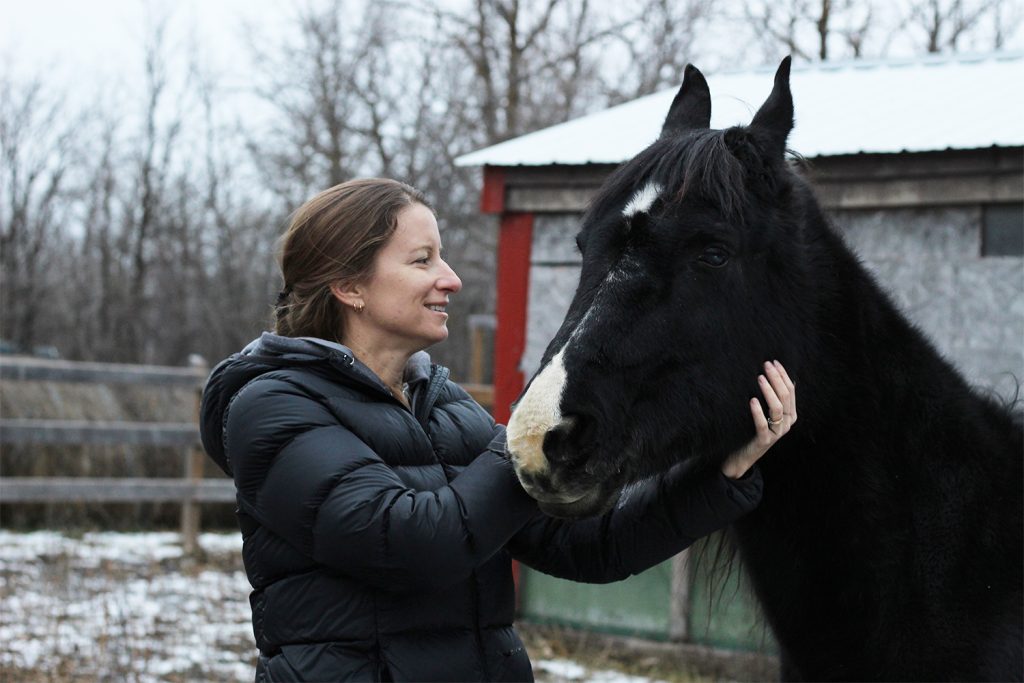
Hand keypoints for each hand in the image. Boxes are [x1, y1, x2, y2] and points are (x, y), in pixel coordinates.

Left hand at [721, 360, 796, 478]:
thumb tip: (780, 375)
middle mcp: (787, 423)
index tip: (773, 362)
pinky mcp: (765, 440)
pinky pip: (763, 425)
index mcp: (791, 414)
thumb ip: (775, 397)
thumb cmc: (753, 428)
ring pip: (777, 409)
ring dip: (768, 391)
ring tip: (759, 378)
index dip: (783, 375)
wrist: (743, 454)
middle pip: (785, 397)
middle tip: (765, 365)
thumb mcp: (766, 411)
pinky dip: (758, 412)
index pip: (790, 390)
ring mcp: (777, 432)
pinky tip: (752, 400)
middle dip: (776, 379)